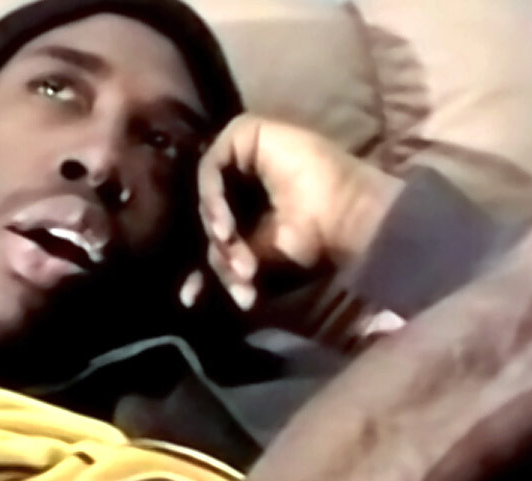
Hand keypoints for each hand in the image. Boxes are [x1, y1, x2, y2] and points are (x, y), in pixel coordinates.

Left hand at [180, 114, 402, 310]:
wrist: (345, 220)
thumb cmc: (311, 242)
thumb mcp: (255, 261)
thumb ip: (222, 266)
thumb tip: (186, 296)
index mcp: (247, 203)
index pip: (211, 229)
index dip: (198, 265)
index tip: (191, 298)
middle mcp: (242, 176)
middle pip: (206, 211)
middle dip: (215, 248)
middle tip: (239, 273)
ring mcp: (243, 152)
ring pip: (207, 191)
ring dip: (215, 225)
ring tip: (233, 248)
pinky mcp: (246, 132)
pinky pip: (211, 166)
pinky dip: (213, 199)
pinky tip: (227, 226)